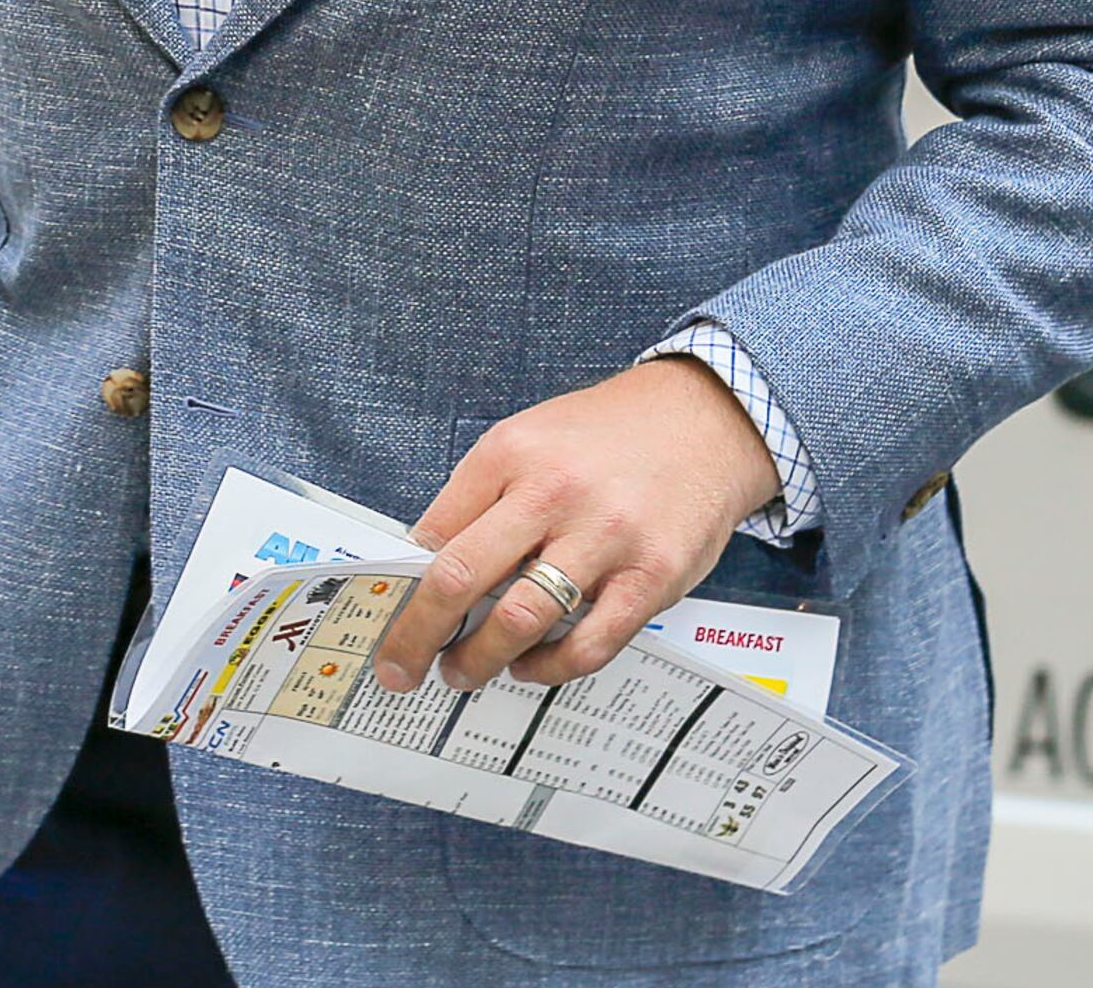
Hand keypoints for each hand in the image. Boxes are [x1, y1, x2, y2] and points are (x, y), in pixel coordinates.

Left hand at [369, 356, 783, 696]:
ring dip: (478, 660)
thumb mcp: (530, 437)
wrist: (706, 420)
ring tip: (463, 673)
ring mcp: (606, 535)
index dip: (401, 586)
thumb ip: (481, 495)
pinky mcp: (653, 575)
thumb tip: (427, 565)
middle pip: (461, 578)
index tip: (386, 619)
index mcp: (511, 453)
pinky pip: (588, 644)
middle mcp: (554, 491)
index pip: (434, 531)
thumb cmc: (607, 437)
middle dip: (417, 637)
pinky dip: (547, 668)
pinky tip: (530, 666)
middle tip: (400, 668)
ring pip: (520, 620)